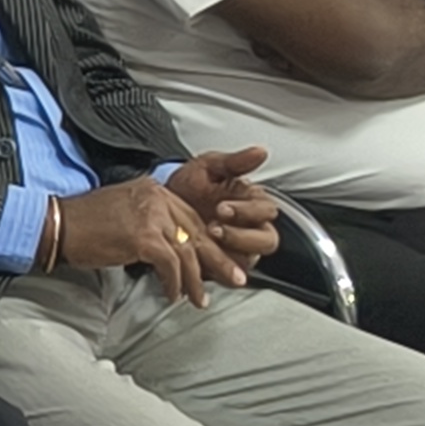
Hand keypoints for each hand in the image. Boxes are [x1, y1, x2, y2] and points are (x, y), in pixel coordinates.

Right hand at [50, 173, 249, 306]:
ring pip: (187, 252)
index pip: (192, 219)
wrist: (58, 225)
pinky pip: (170, 265)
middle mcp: (157, 199)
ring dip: (196, 280)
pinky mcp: (142, 237)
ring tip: (200, 300)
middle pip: (198, 233)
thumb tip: (171, 249)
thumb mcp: (124, 211)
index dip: (209, 244)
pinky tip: (172, 295)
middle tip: (238, 279)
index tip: (220, 262)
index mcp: (155, 191)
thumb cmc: (85, 224)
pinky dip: (174, 283)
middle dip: (218, 261)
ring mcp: (150, 216)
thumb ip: (150, 221)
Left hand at [164, 146, 281, 265]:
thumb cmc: (188, 185)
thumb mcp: (208, 167)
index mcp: (252, 203)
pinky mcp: (222, 265)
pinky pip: (228, 274)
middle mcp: (250, 228)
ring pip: (250, 259)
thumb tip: (261, 152)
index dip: (247, 211)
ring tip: (206, 241)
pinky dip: (215, 268)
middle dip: (241, 235)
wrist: (158, 203)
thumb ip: (235, 162)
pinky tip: (199, 258)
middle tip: (214, 227)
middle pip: (266, 240)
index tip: (223, 207)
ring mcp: (237, 248)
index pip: (266, 211)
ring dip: (229, 252)